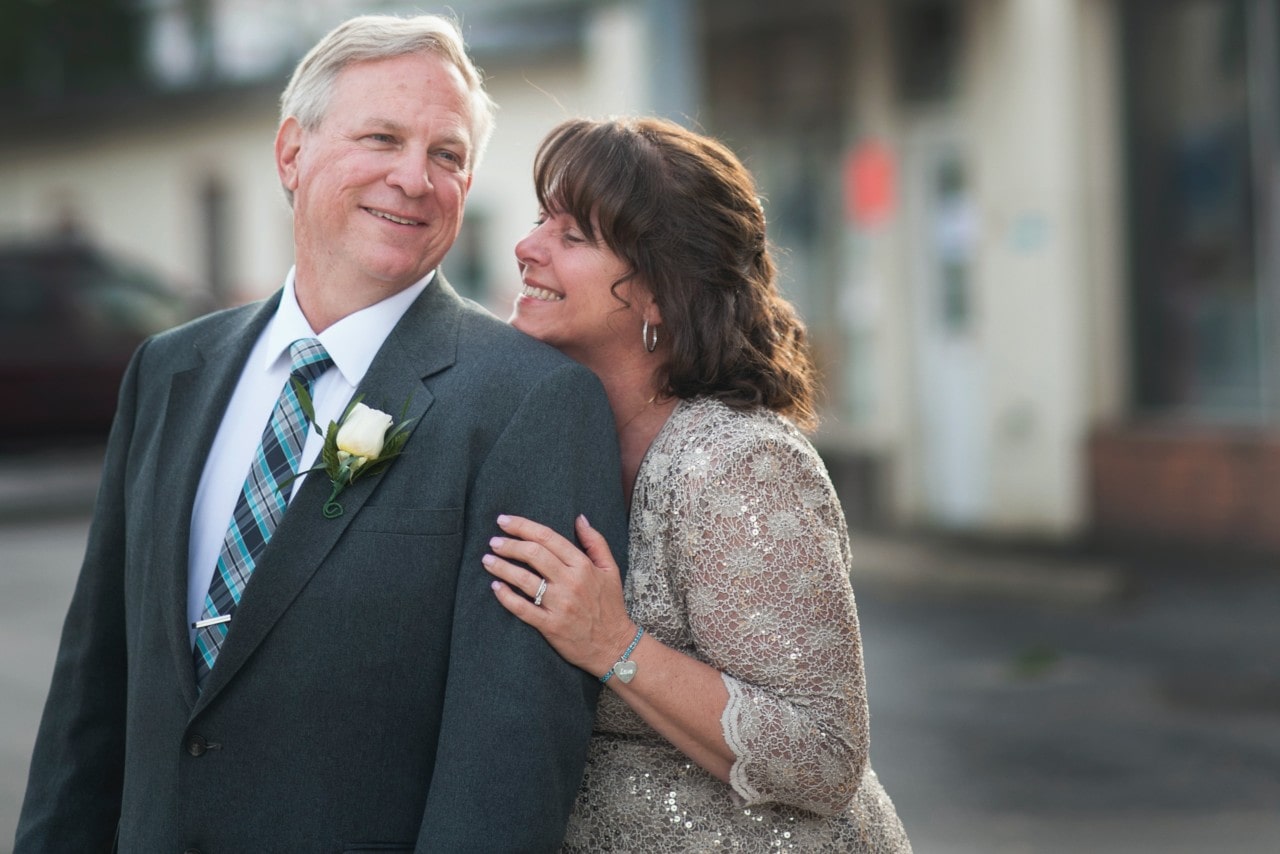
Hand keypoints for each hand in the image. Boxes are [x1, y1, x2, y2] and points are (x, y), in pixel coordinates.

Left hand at [484, 514, 635, 677]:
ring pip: (524, 579)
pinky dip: (506, 597)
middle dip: (509, 545)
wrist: (614, 646)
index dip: (523, 526)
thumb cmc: (610, 606)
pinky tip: (495, 587)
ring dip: (502, 567)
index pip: (548, 538)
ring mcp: (559, 605)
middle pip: (533, 554)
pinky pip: (522, 609)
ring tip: (487, 560)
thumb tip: (579, 518)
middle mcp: (571, 582)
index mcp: (583, 565)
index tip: (504, 521)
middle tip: (493, 542)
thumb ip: (595, 542)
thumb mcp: (610, 570)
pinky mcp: (550, 625)